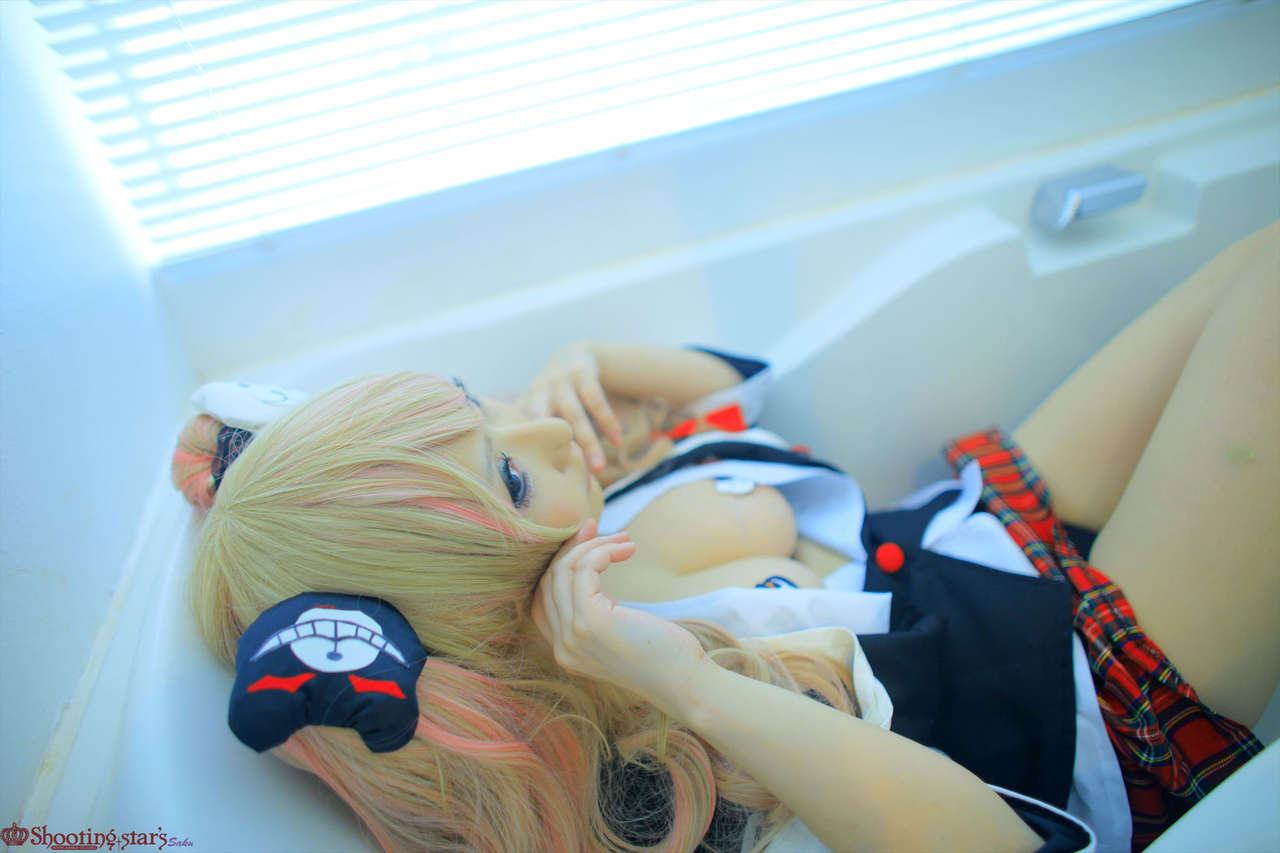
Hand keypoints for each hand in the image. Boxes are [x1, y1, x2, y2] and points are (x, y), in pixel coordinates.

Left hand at [519, 341, 622, 472]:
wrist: (574, 353)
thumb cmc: (555, 395)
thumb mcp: (540, 407)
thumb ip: (536, 433)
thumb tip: (536, 480)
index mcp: (526, 404)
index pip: (524, 432)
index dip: (530, 454)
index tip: (539, 481)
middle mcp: (539, 391)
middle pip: (546, 425)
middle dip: (557, 450)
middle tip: (566, 478)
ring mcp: (560, 380)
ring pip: (574, 416)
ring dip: (588, 443)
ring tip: (598, 469)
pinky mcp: (582, 374)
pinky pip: (596, 402)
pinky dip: (607, 423)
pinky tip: (617, 442)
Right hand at [530, 519, 709, 715]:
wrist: (684, 682)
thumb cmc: (663, 654)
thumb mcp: (619, 629)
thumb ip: (598, 608)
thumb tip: (591, 563)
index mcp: (565, 650)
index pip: (541, 599)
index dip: (559, 564)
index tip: (584, 539)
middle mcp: (561, 646)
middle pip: (549, 580)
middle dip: (573, 547)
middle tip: (600, 528)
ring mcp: (572, 635)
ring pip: (564, 570)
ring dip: (594, 545)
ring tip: (624, 540)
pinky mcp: (589, 621)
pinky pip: (583, 569)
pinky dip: (603, 551)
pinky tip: (627, 550)